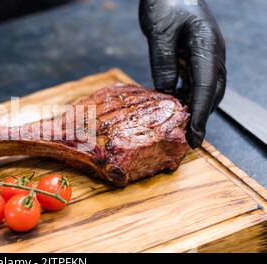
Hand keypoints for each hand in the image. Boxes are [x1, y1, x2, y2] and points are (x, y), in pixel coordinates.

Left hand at [139, 0, 225, 147]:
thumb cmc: (165, 2)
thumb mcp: (159, 34)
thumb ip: (164, 64)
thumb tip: (167, 93)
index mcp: (208, 47)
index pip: (206, 88)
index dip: (199, 114)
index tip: (193, 136)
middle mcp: (213, 53)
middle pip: (212, 92)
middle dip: (201, 116)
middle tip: (188, 139)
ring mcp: (206, 53)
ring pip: (206, 88)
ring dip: (195, 107)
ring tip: (181, 127)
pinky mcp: (195, 54)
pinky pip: (195, 80)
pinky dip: (187, 95)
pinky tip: (175, 105)